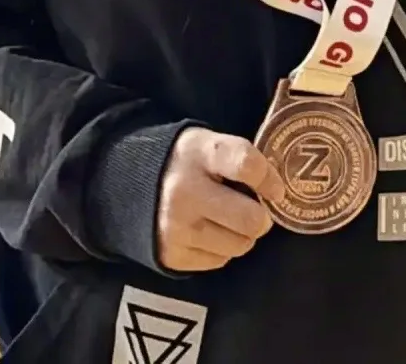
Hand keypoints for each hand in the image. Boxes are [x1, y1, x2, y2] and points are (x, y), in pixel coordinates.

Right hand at [155, 128, 283, 271]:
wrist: (129, 182)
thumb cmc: (185, 161)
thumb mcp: (208, 144)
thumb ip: (241, 160)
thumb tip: (276, 191)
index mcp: (198, 153)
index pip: (246, 165)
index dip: (269, 179)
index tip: (275, 189)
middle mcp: (185, 191)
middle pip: (251, 219)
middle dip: (260, 217)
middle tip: (253, 210)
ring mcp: (177, 226)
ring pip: (240, 245)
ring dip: (241, 235)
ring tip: (226, 220)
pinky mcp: (172, 254)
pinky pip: (220, 260)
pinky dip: (221, 248)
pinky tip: (207, 231)